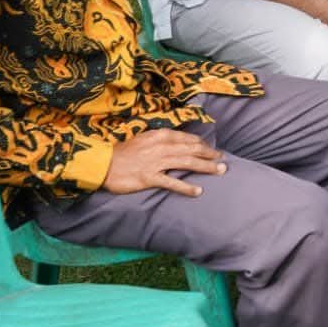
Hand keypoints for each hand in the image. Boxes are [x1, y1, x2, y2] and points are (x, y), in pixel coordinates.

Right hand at [103, 129, 225, 196]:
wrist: (103, 164)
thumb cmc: (124, 152)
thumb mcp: (145, 139)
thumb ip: (162, 140)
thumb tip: (179, 143)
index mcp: (160, 136)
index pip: (188, 139)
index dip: (203, 145)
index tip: (213, 150)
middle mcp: (161, 147)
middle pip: (192, 150)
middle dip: (210, 155)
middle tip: (223, 160)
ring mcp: (156, 162)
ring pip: (187, 163)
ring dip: (206, 167)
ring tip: (220, 171)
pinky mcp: (149, 178)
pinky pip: (172, 182)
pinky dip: (186, 187)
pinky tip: (198, 191)